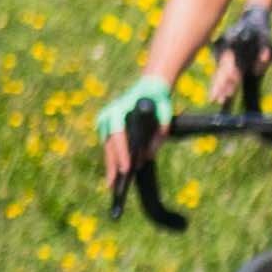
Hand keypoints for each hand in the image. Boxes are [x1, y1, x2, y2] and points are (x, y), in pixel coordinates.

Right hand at [98, 76, 172, 196]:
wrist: (149, 87)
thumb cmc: (158, 99)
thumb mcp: (165, 112)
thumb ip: (160, 131)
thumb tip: (149, 155)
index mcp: (120, 109)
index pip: (118, 133)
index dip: (121, 152)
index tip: (126, 168)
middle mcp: (108, 115)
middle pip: (109, 144)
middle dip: (112, 165)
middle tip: (114, 185)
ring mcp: (106, 121)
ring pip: (108, 147)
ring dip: (111, 165)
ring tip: (113, 185)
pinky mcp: (107, 127)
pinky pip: (110, 146)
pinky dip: (113, 159)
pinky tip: (115, 174)